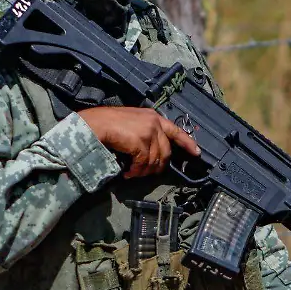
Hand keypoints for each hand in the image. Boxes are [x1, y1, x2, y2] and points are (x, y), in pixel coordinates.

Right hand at [78, 106, 199, 178]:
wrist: (94, 124)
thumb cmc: (107, 123)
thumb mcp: (132, 122)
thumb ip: (145, 131)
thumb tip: (151, 151)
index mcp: (153, 116)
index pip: (176, 130)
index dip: (188, 143)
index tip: (197, 154)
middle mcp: (154, 123)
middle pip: (166, 151)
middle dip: (157, 166)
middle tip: (145, 172)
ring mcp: (148, 132)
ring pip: (155, 160)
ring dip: (143, 171)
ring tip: (132, 173)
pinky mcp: (141, 142)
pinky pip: (143, 163)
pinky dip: (136, 171)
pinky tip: (127, 172)